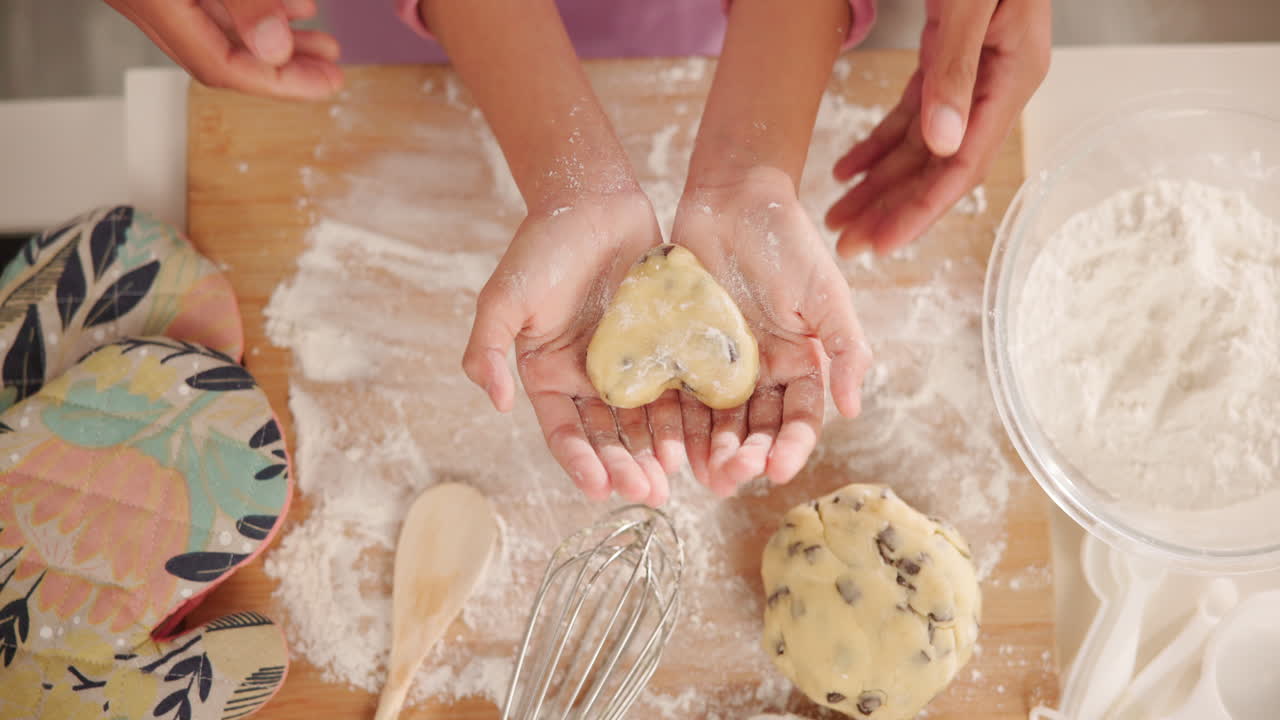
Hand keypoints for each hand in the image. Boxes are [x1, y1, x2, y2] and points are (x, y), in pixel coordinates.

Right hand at [104, 0, 342, 99]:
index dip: (280, 82)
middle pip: (223, 51)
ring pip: (220, 23)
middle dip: (285, 66)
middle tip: (332, 72)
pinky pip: (207, 0)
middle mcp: (146, 0)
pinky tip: (290, 4)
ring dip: (275, 35)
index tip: (327, 84)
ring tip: (321, 42)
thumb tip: (276, 48)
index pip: (220, 66)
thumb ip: (239, 0)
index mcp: (149, 2)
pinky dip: (250, 6)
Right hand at [463, 191, 685, 506]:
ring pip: (647, 421)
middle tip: (649, 494)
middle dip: (626, 467)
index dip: (580, 462)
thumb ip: (489, 350)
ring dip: (659, 452)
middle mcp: (590, 381)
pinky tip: (702, 438)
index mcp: (549, 377)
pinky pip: (680, 387)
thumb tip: (495, 403)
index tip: (599, 488)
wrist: (593, 200)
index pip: (564, 432)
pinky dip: (689, 416)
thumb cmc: (542, 248)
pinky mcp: (667, 347)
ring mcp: (632, 366)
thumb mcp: (503, 299)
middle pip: (610, 436)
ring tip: (675, 477)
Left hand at [673, 168, 871, 496]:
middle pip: (755, 428)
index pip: (799, 418)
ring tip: (701, 475)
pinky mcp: (680, 351)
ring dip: (710, 451)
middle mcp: (759, 373)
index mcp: (798, 363)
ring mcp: (716, 365)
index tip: (777, 471)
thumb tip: (853, 409)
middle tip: (730, 477)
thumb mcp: (826, 296)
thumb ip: (846, 351)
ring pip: (715, 422)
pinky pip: (677, 394)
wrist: (733, 197)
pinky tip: (666, 445)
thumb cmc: (787, 242)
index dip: (791, 447)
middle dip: (745, 456)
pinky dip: (674, 422)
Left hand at [825, 0, 1050, 254]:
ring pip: (922, 146)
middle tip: (847, 244)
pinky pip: (913, 115)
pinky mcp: (949, 60)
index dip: (921, 209)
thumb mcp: (970, 2)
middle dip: (892, 207)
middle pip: (940, 166)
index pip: (964, 163)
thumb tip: (943, 148)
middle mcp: (998, 84)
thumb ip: (956, 68)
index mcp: (1013, 76)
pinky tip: (848, 168)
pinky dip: (880, 143)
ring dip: (880, 183)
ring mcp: (975, 74)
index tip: (881, 243)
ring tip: (838, 216)